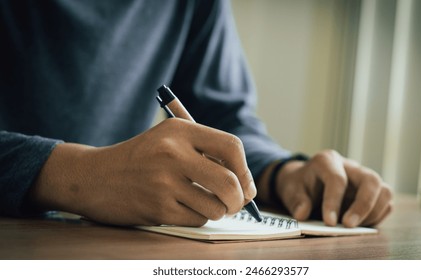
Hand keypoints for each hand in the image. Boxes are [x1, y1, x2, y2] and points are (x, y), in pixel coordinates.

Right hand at [29, 118, 255, 225]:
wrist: (93, 177)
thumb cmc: (140, 158)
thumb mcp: (169, 138)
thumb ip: (207, 152)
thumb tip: (247, 184)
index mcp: (180, 130)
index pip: (231, 147)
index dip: (245, 170)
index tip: (245, 184)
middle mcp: (173, 153)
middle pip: (230, 182)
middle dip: (240, 199)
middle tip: (236, 203)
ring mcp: (164, 182)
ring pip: (216, 206)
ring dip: (217, 210)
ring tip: (202, 203)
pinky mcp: (157, 208)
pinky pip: (197, 219)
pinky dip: (197, 218)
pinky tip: (180, 208)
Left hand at [260, 150, 391, 226]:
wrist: (305, 182)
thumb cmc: (299, 185)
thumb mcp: (291, 190)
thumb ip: (297, 201)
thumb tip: (302, 214)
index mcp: (327, 161)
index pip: (337, 179)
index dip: (334, 202)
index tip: (329, 222)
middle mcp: (350, 166)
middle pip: (371, 180)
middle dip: (363, 205)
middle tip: (349, 226)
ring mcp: (363, 178)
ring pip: (384, 191)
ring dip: (373, 212)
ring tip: (354, 227)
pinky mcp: (372, 191)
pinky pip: (385, 203)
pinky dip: (376, 216)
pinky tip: (360, 225)